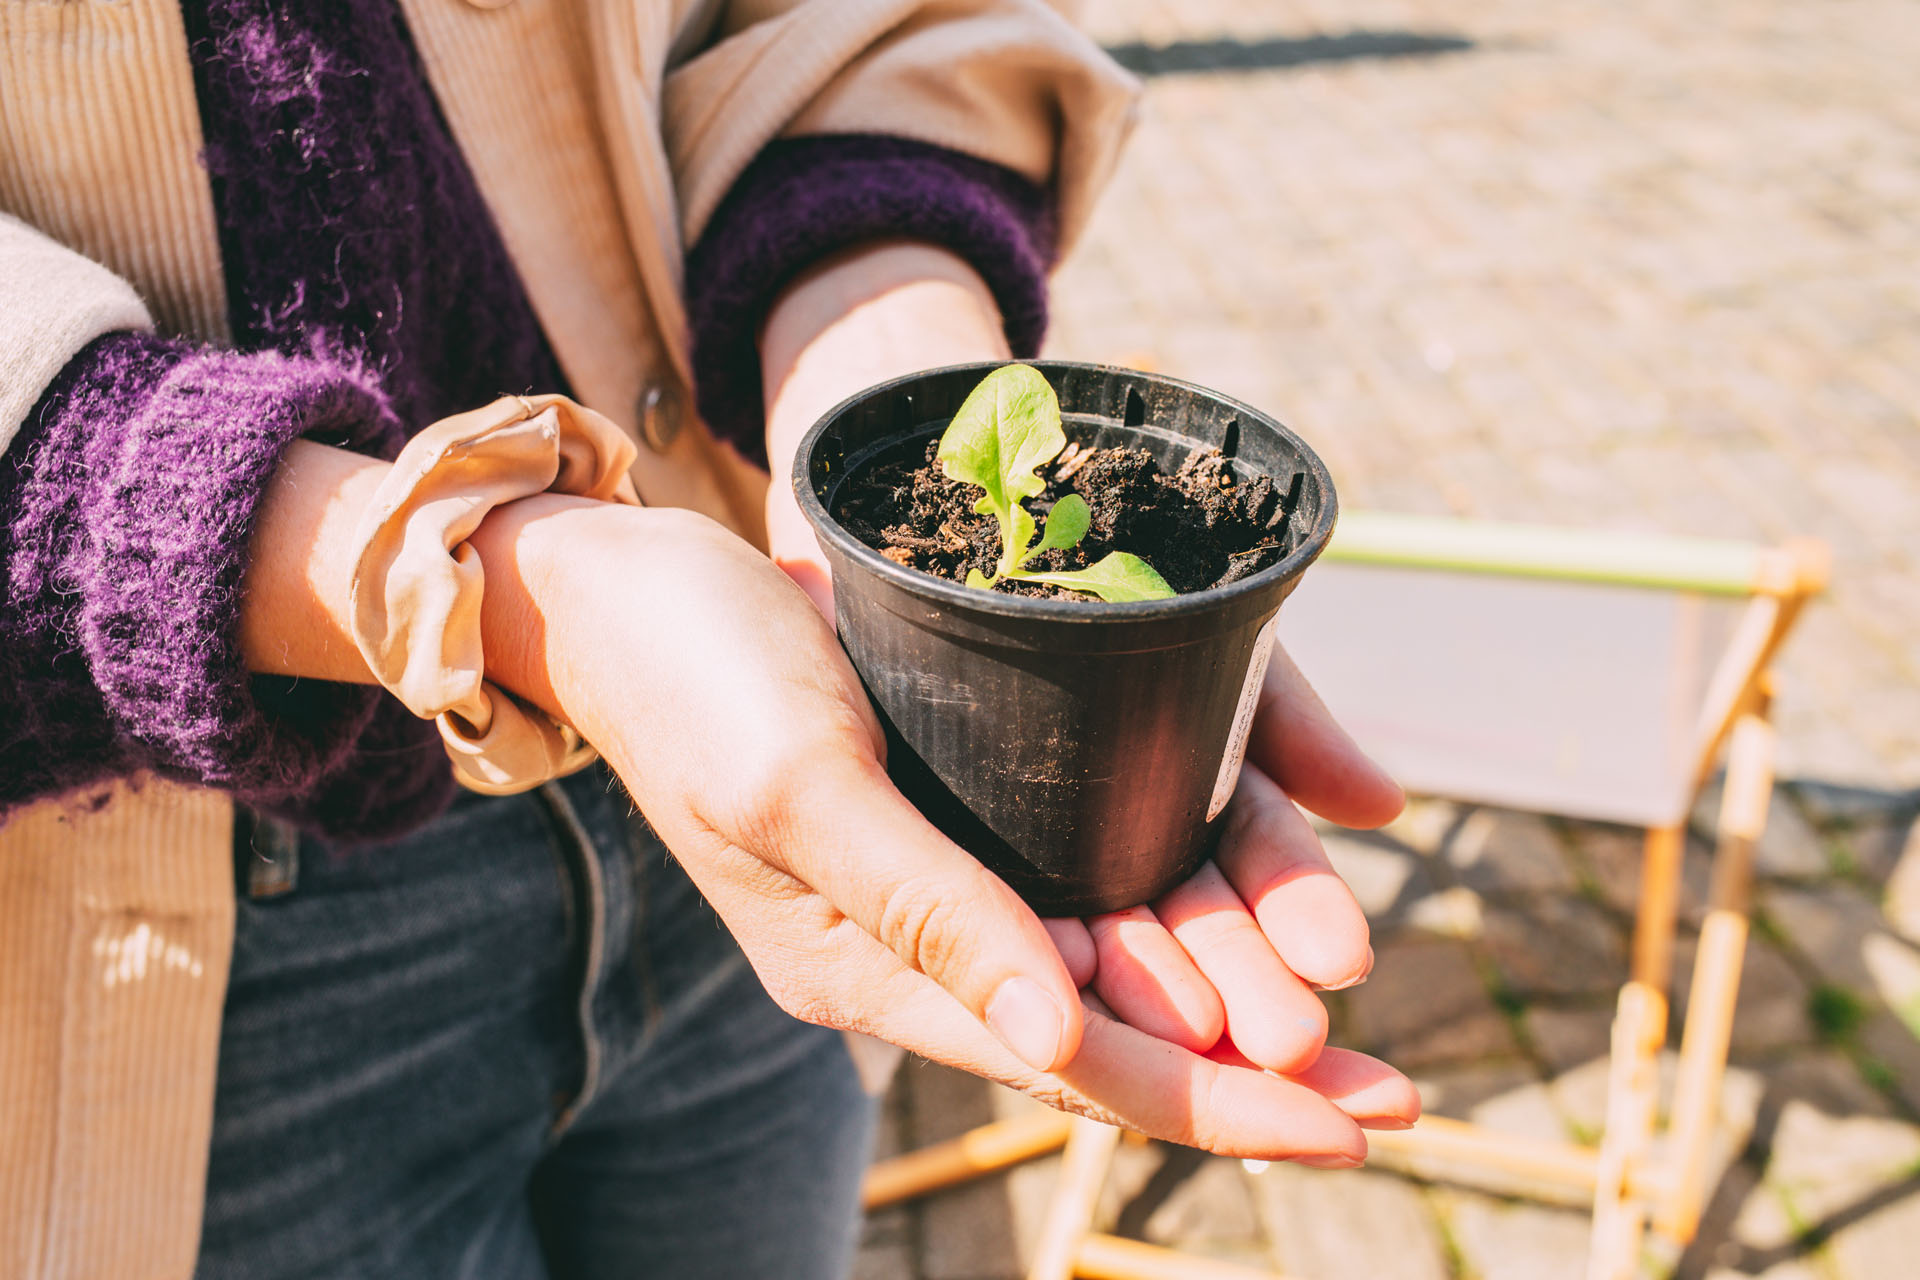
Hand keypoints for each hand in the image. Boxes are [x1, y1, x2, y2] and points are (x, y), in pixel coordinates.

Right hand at [472, 494, 1415, 1160]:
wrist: (625, 586)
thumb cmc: (693, 674)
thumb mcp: (798, 783)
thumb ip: (924, 910)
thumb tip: (1059, 1042)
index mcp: (871, 971)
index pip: (1078, 1066)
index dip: (1221, 1103)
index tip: (1354, 1119)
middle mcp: (920, 946)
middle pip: (1116, 1033)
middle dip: (1254, 1064)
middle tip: (1397, 1089)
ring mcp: (941, 880)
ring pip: (1115, 957)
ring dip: (1231, 978)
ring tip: (1351, 999)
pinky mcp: (956, 809)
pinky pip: (1085, 873)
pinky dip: (1176, 893)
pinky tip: (1250, 889)